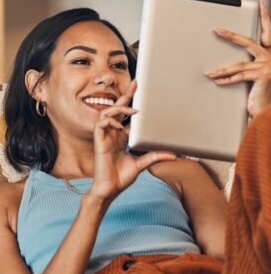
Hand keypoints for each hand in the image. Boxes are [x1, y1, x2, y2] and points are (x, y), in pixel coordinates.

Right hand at [90, 80, 175, 200]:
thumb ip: (155, 156)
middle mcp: (112, 134)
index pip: (125, 116)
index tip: (140, 92)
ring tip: (133, 111)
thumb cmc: (121, 177)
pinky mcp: (99, 141)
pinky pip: (101, 124)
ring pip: (107, 113)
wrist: (110, 189)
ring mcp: (105, 137)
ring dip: (119, 109)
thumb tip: (174, 155)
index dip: (131, 103)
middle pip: (117, 109)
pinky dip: (110, 121)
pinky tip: (119, 125)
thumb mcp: (142, 163)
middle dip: (125, 96)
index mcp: (121, 137)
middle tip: (135, 84)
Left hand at [205, 0, 270, 118]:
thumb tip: (228, 61)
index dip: (266, 17)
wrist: (269, 109)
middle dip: (230, 36)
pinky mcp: (262, 77)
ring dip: (222, 69)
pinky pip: (240, 77)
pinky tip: (216, 80)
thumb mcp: (255, 74)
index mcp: (270, 53)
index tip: (261, 4)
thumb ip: (247, 65)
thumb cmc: (261, 91)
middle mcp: (270, 57)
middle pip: (247, 42)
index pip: (268, 31)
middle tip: (217, 31)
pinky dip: (226, 79)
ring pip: (239, 64)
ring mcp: (267, 66)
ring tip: (209, 72)